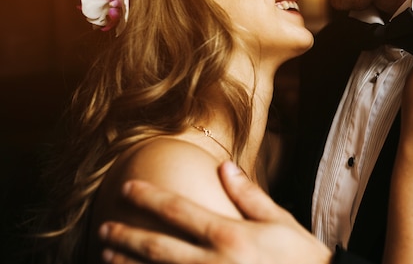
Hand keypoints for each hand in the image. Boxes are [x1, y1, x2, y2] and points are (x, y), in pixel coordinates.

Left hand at [99, 162, 331, 263]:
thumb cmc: (300, 257)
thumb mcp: (278, 221)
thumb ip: (248, 194)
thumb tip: (224, 166)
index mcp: (229, 234)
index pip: (178, 210)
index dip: (148, 198)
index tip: (127, 188)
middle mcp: (213, 262)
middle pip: (157, 246)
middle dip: (126, 236)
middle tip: (103, 227)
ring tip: (105, 257)